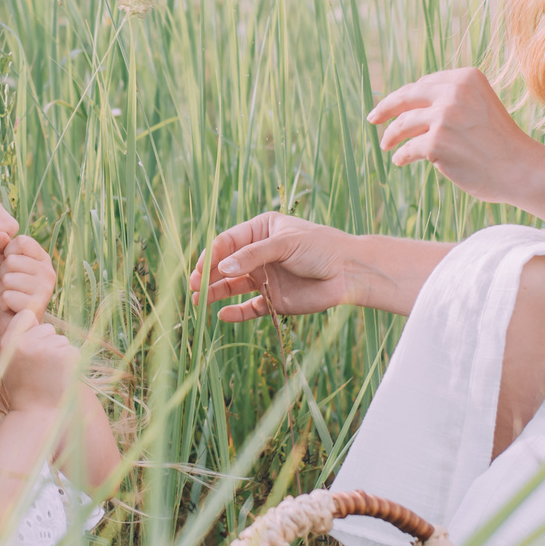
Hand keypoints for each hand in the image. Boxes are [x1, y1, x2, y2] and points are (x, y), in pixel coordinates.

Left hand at [0, 232, 55, 346]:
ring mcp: (46, 289)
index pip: (21, 241)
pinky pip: (7, 295)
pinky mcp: (37, 306)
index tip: (10, 267)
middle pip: (12, 260)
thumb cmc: (9, 292)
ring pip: (8, 278)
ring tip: (12, 297)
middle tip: (11, 287)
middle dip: (4, 274)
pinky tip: (13, 308)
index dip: (7, 253)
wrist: (14, 324)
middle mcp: (49, 272)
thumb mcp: (3, 267)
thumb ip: (1, 248)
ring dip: (3, 290)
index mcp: (44, 259)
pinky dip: (4, 303)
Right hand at [0, 317, 79, 410]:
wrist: (37, 415)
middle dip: (48, 343)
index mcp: (9, 342)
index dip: (32, 329)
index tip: (30, 349)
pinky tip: (59, 378)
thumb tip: (31, 312)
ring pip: (61, 340)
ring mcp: (48, 349)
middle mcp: (27, 343)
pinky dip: (70, 363)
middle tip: (40, 368)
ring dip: (59, 355)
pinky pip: (72, 350)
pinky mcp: (67, 357)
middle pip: (47, 328)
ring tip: (49, 376)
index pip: (26, 315)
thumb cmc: (23, 388)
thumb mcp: (9, 361)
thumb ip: (17, 338)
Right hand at [189, 213, 355, 321]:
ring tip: (198, 301)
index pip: (228, 242)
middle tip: (194, 288)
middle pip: (226, 265)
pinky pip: (249, 308)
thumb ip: (253, 255)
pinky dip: (236, 312)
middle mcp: (259, 254)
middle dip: (209, 275)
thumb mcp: (285, 243)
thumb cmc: (321, 247)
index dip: (212, 255)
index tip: (202, 269)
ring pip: (233, 286)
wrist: (350, 272)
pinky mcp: (274, 300)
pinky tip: (222, 315)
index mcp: (261, 231)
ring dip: (216, 293)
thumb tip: (222, 268)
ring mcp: (266, 278)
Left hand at [367, 67, 540, 201]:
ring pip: (403, 124)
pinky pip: (408, 149)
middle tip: (372, 117)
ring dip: (391, 136)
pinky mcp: (436, 142)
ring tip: (386, 145)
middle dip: (385, 107)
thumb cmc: (501, 143)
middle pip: (406, 96)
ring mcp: (444, 116)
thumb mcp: (479, 107)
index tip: (392, 104)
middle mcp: (454, 91)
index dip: (407, 96)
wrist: (522, 169)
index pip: (425, 84)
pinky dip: (401, 156)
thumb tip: (406, 110)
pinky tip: (400, 161)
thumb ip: (451, 101)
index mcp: (466, 77)